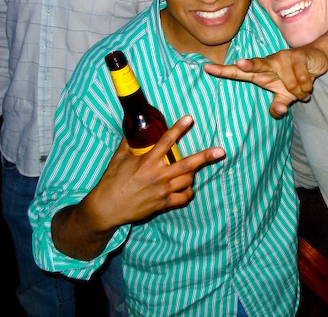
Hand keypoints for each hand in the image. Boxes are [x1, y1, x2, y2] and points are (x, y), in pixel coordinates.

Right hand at [88, 116, 224, 228]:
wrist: (106, 208)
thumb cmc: (111, 181)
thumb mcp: (118, 158)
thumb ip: (128, 144)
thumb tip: (135, 130)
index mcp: (147, 161)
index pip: (166, 141)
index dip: (179, 128)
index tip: (190, 118)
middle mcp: (158, 175)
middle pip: (187, 164)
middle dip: (205, 157)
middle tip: (221, 151)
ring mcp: (162, 191)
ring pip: (188, 180)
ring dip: (193, 174)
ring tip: (191, 170)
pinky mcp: (163, 204)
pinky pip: (183, 198)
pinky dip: (188, 192)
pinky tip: (186, 188)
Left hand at [204, 45, 327, 117]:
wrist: (316, 60)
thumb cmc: (294, 77)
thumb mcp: (285, 96)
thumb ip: (278, 106)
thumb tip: (278, 111)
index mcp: (260, 73)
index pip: (238, 73)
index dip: (223, 71)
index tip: (207, 68)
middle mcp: (269, 63)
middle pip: (257, 64)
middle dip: (249, 65)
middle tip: (240, 64)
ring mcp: (283, 57)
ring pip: (290, 83)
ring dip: (299, 91)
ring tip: (303, 90)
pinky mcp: (298, 55)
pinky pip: (302, 79)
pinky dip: (307, 86)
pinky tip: (309, 81)